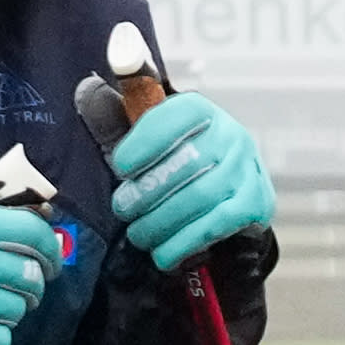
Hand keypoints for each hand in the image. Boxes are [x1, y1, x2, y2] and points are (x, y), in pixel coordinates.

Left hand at [107, 85, 279, 279]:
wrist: (220, 198)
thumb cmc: (173, 165)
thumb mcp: (142, 140)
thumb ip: (115, 119)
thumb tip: (88, 90)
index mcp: (199, 110)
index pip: (174, 117)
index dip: (144, 142)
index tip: (120, 166)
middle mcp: (230, 134)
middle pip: (187, 162)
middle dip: (148, 192)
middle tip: (123, 210)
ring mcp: (247, 168)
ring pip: (201, 196)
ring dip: (163, 221)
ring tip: (140, 235)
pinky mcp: (257, 202)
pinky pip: (219, 223)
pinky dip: (187, 241)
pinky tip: (164, 253)